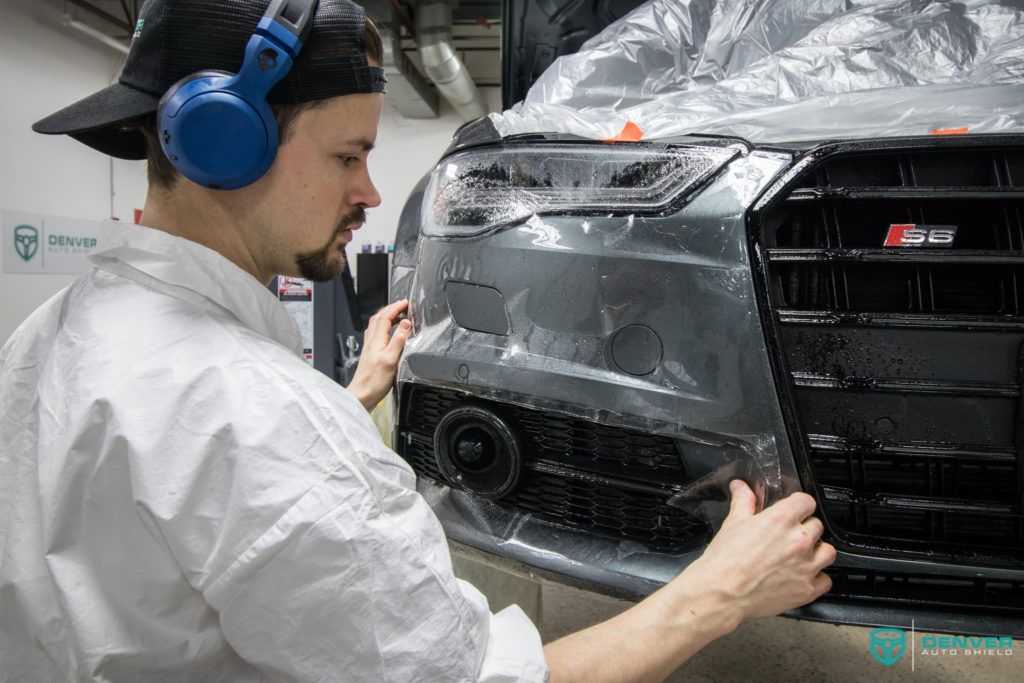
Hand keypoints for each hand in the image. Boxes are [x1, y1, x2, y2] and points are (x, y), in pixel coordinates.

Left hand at [347, 300, 411, 411]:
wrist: (362, 394)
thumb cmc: (374, 381)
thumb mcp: (390, 360)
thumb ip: (398, 340)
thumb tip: (406, 323)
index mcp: (376, 340)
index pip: (385, 317)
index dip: (396, 307)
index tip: (406, 303)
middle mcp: (371, 341)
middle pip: (379, 318)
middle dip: (391, 308)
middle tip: (403, 305)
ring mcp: (370, 347)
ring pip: (377, 325)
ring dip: (387, 316)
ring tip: (397, 314)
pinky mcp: (370, 353)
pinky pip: (376, 333)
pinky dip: (384, 327)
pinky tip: (388, 332)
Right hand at [674, 480, 835, 627]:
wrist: (721, 593)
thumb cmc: (725, 561)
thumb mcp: (733, 523)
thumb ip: (743, 502)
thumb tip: (741, 488)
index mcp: (781, 519)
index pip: (806, 501)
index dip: (799, 505)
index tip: (794, 511)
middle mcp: (798, 540)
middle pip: (817, 525)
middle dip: (804, 529)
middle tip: (788, 537)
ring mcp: (806, 566)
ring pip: (828, 551)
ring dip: (817, 552)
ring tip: (801, 556)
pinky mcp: (807, 590)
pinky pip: (826, 580)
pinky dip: (817, 578)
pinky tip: (802, 576)